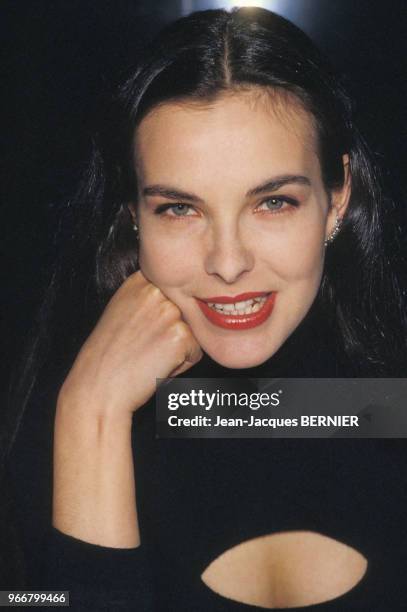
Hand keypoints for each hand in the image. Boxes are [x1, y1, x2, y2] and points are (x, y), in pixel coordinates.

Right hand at [57, 270, 202, 419]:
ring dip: (177, 348)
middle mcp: (155, 291)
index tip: (142, 329)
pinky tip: (155, 366)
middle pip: (185, 312)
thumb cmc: (109, 356)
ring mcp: (169, 311)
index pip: (173, 293)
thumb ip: (148, 298)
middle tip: (143, 345)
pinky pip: (196, 353)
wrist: (98, 388)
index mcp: (140, 280)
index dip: (161, 317)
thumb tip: (181, 297)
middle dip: (171, 332)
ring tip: (148, 355)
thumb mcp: (122, 310)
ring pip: (193, 332)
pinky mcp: (181, 335)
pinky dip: (181, 366)